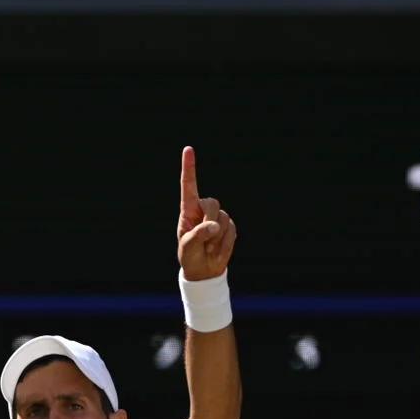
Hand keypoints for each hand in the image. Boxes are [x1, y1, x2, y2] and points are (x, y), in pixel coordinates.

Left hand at [175, 145, 235, 281]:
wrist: (204, 270)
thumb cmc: (190, 256)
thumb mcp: (188, 247)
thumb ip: (198, 235)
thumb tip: (213, 225)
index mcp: (188, 210)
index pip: (188, 185)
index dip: (189, 167)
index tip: (188, 149)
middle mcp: (203, 210)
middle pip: (212, 203)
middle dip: (209, 221)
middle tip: (204, 239)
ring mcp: (217, 218)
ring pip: (223, 217)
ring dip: (216, 237)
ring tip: (208, 247)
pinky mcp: (228, 227)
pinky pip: (231, 229)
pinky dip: (225, 242)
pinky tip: (217, 249)